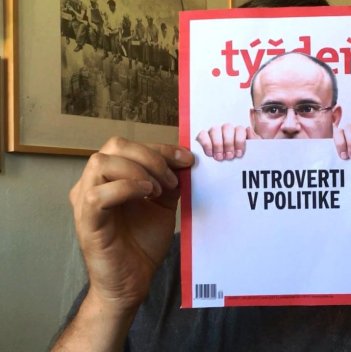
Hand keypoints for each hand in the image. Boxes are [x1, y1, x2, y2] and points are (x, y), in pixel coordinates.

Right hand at [69, 137, 193, 312]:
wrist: (133, 281)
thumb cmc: (142, 243)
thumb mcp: (162, 204)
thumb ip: (169, 181)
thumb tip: (183, 160)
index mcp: (110, 177)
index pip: (130, 146)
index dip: (161, 148)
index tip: (187, 159)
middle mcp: (93, 183)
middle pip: (114, 146)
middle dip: (150, 155)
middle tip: (172, 179)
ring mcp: (85, 201)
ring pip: (101, 163)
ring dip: (138, 170)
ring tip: (159, 191)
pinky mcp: (87, 221)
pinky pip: (98, 194)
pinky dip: (126, 187)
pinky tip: (147, 195)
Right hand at [196, 124, 260, 160]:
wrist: (233, 170)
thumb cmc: (243, 159)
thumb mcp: (253, 151)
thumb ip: (255, 140)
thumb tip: (249, 130)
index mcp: (239, 132)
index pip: (239, 129)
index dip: (239, 141)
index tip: (239, 154)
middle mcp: (226, 130)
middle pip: (227, 128)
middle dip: (228, 143)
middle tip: (229, 156)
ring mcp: (215, 133)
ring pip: (215, 130)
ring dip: (217, 144)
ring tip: (219, 157)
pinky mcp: (203, 138)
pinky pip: (202, 135)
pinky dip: (206, 144)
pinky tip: (210, 153)